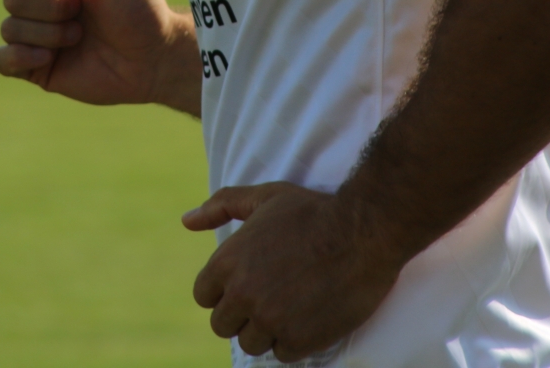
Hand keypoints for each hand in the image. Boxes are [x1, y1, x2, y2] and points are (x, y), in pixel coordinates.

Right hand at [0, 0, 196, 112]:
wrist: (153, 57)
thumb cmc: (141, 4)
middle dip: (50, 8)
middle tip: (82, 12)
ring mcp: (35, 33)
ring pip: (9, 28)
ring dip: (48, 34)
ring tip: (79, 36)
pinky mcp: (35, 66)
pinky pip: (1, 60)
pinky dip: (17, 57)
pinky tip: (47, 57)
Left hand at [184, 182, 401, 361]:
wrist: (363, 232)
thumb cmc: (313, 212)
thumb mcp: (265, 197)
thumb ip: (221, 206)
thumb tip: (186, 221)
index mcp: (227, 261)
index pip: (204, 296)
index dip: (225, 291)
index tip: (247, 285)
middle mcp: (242, 294)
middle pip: (223, 325)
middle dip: (243, 314)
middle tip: (271, 298)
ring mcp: (269, 319)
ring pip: (251, 343)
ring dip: (268, 330)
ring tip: (292, 306)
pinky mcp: (298, 339)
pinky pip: (282, 354)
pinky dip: (294, 341)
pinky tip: (309, 317)